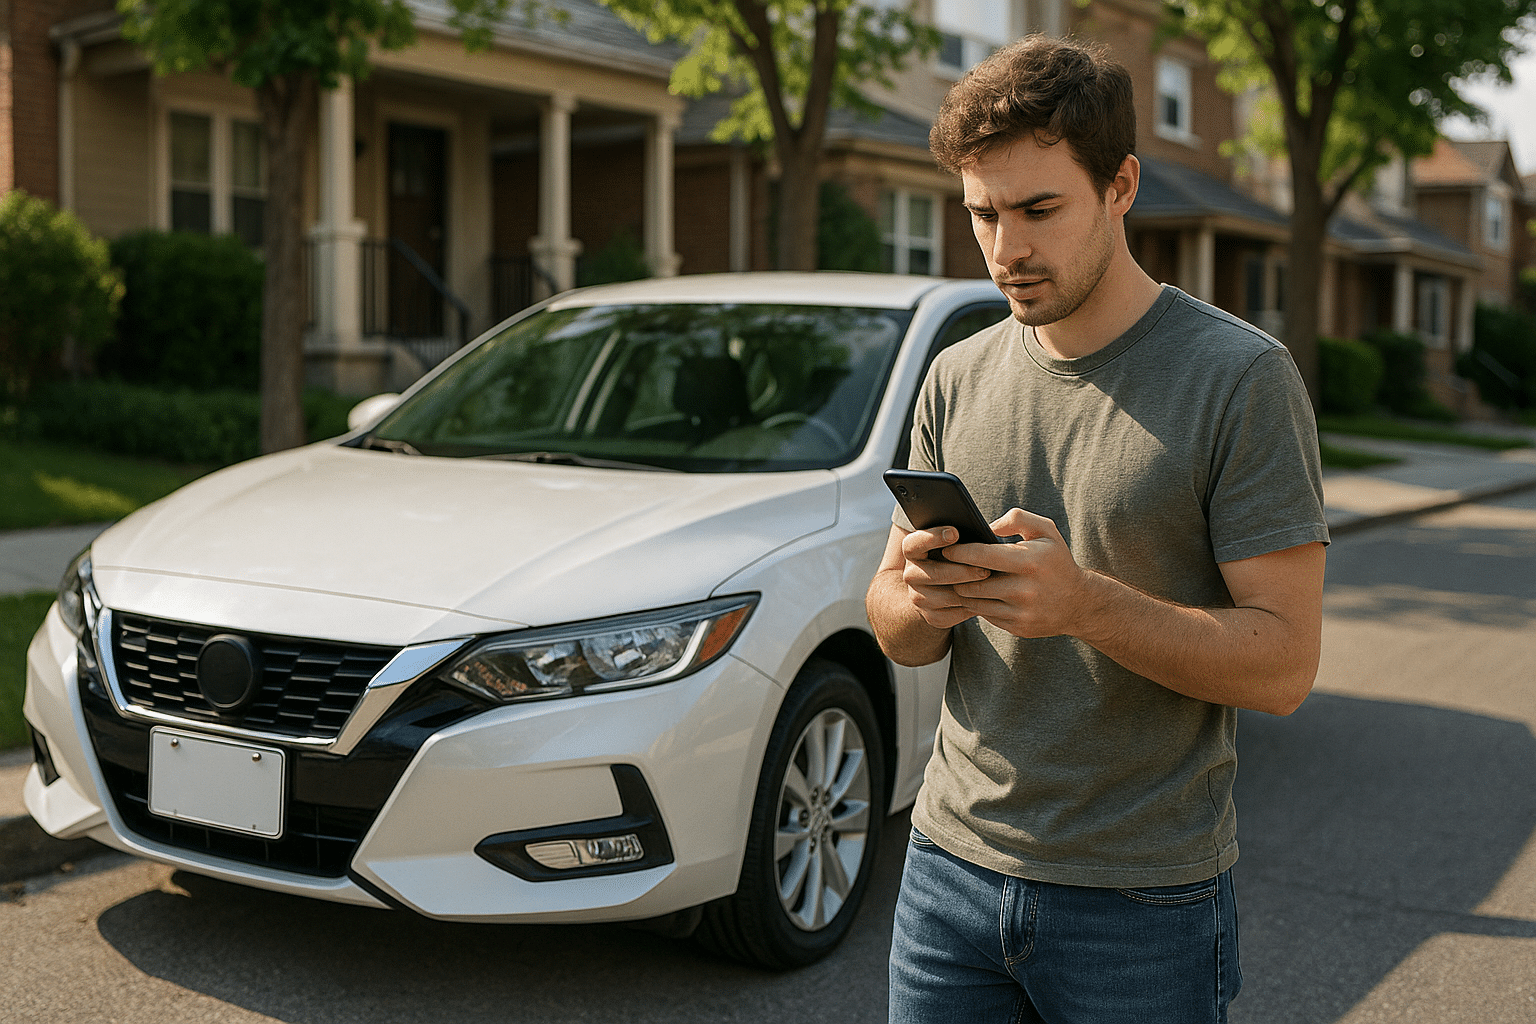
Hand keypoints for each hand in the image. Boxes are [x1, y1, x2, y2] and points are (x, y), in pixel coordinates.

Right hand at [899, 526, 992, 628]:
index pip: (913, 544)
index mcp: (913, 551)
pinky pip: (954, 614)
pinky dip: (972, 606)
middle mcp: (911, 575)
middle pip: (934, 574)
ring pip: (947, 596)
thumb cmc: (956, 556)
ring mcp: (919, 598)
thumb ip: (962, 534)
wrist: (944, 588)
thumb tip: (988, 531)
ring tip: (990, 583)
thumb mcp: (954, 543)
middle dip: (962, 571)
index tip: (955, 532)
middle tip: (985, 569)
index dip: (932, 537)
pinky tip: (987, 598)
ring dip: (970, 590)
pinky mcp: (933, 617)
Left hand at [941, 508, 1101, 638]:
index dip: (959, 552)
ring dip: (962, 590)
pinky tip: (973, 594)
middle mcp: (1025, 590)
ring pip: (974, 602)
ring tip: (955, 579)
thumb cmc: (1056, 561)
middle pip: (972, 583)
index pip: (981, 556)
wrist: (1078, 603)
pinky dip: (977, 604)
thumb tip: (987, 527)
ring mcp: (1020, 612)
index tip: (946, 549)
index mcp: (1029, 561)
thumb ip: (1017, 518)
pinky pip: (985, 615)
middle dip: (956, 574)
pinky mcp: (1017, 627)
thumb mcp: (1046, 531)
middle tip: (944, 566)